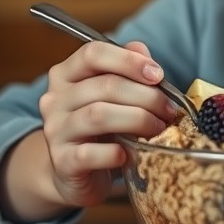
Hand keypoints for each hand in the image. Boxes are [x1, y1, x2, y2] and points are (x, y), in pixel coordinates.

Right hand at [38, 40, 175, 208]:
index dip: (129, 61)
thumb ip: (126, 69)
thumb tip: (141, 50)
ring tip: (158, 128)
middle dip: (146, 96)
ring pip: (98, 115)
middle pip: (105, 85)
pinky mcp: (62, 161)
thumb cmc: (101, 129)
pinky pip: (91, 153)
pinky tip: (131, 154)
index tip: (158, 75)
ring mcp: (55, 131)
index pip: (93, 53)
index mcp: (66, 74)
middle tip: (168, 109)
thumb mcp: (114, 95)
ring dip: (138, 119)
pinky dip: (116, 153)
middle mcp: (55, 99)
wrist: (75, 173)